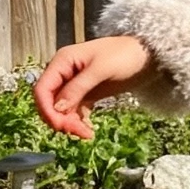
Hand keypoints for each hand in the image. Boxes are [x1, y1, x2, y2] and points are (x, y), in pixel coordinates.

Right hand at [33, 35, 152, 139]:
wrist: (147, 55)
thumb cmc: (125, 54)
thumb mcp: (101, 70)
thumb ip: (78, 88)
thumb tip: (57, 108)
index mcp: (62, 61)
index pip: (42, 89)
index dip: (46, 110)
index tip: (60, 126)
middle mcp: (64, 73)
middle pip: (49, 102)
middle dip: (60, 119)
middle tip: (79, 133)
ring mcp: (73, 84)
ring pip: (61, 110)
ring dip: (70, 124)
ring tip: (88, 133)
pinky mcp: (85, 93)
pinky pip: (73, 111)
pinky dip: (78, 122)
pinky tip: (89, 129)